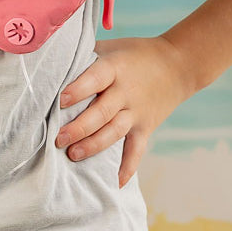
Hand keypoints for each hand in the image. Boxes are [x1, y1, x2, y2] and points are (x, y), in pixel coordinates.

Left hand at [55, 36, 193, 188]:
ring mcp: (137, 112)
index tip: (61, 100)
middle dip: (79, 127)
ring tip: (73, 155)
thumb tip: (53, 62)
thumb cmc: (136, 53)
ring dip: (94, 146)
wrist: (178, 64)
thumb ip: (86, 56)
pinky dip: (128, 168)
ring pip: (114, 132)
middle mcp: (126, 92)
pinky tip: (115, 183)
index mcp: (115, 68)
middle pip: (102, 112)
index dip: (79, 89)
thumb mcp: (112, 47)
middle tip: (59, 139)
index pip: (96, 79)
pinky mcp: (146, 127)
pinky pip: (137, 150)